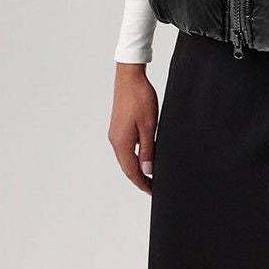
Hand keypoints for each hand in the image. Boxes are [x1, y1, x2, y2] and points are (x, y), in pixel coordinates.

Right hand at [108, 63, 158, 194]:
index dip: (142, 183)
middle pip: (126, 167)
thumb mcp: (149, 125)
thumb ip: (148, 149)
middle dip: (139, 178)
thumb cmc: (140, 98)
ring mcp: (115, 133)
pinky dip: (134, 156)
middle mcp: (115, 140)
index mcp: (122, 142)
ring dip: (136, 167)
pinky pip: (125, 148)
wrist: (129, 77)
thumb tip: (148, 169)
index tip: (153, 191)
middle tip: (153, 186)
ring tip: (150, 173)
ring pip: (125, 158)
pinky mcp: (118, 127)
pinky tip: (144, 155)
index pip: (132, 171)